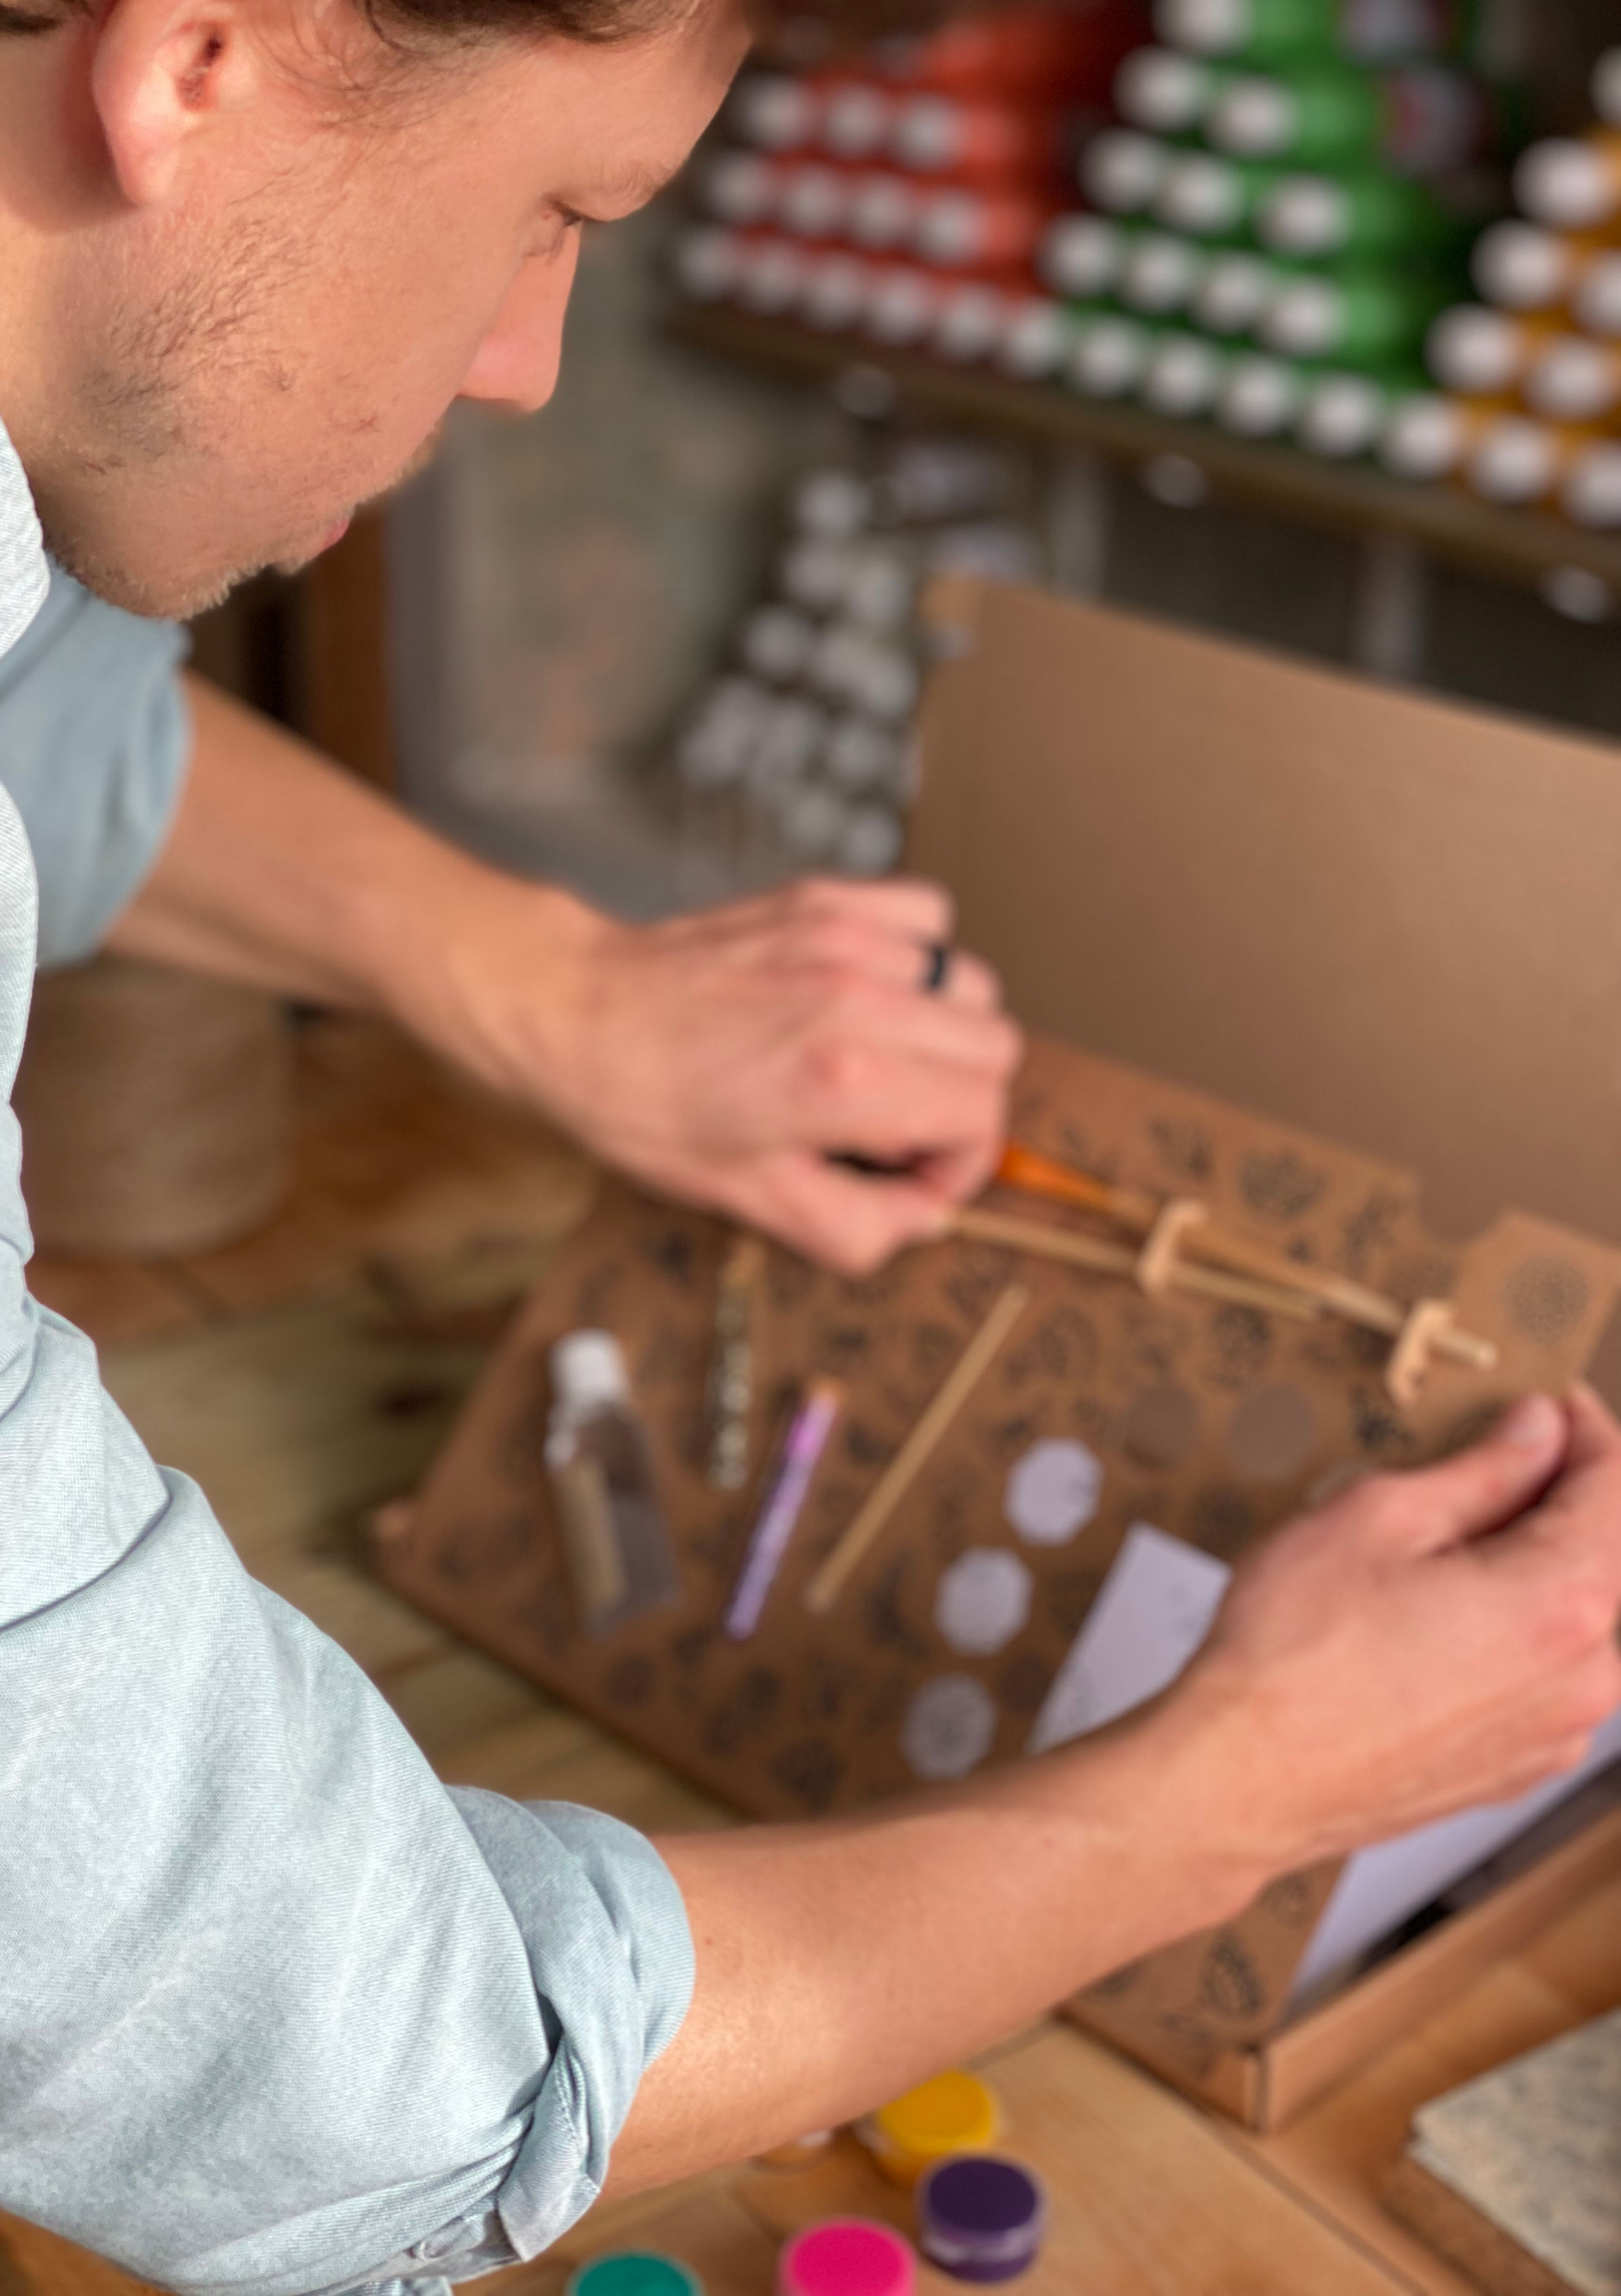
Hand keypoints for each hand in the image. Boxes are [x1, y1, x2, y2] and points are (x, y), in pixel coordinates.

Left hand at [444, 874, 1022, 1273]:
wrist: (573, 1013)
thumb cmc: (645, 1106)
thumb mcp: (750, 1200)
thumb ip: (857, 1226)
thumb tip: (920, 1217)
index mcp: (845, 1080)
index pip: (981, 1114)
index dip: (961, 1163)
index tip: (913, 1176)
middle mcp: (859, 998)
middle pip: (995, 1046)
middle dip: (962, 1099)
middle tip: (897, 1126)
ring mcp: (845, 938)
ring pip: (970, 983)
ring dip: (943, 1032)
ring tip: (881, 1058)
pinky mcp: (825, 899)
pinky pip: (926, 919)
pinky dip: (918, 959)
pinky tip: (868, 993)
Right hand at [1160, 1388, 1620, 1875]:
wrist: (1246, 1776)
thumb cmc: (1294, 1652)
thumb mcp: (1379, 1517)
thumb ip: (1481, 1471)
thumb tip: (1536, 1432)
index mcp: (1559, 1600)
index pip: (1615, 1488)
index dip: (1586, 1428)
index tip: (1550, 1402)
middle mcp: (1583, 1675)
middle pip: (1608, 1556)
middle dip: (1563, 1497)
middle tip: (1495, 1457)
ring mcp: (1557, 1731)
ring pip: (1581, 1620)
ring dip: (1539, 1567)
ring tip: (1452, 1543)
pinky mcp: (1521, 1767)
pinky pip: (1551, 1677)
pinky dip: (1520, 1631)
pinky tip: (1444, 1616)